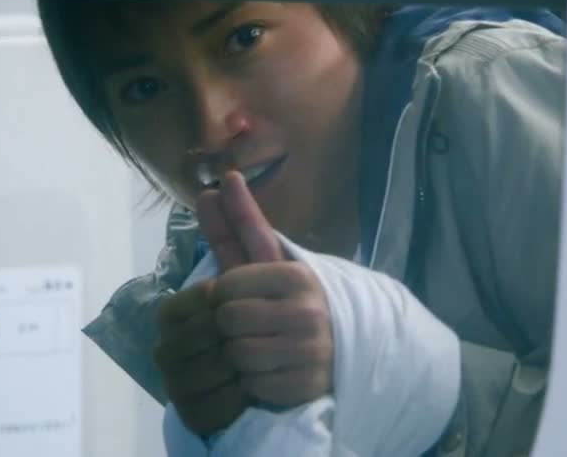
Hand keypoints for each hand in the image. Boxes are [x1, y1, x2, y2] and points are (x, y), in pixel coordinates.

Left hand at [154, 172, 333, 435]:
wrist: (349, 344)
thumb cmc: (293, 299)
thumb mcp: (269, 262)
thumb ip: (242, 223)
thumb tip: (219, 179)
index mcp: (297, 276)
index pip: (224, 286)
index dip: (217, 297)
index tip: (228, 301)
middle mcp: (309, 311)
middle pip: (227, 321)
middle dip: (225, 328)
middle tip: (239, 329)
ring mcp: (313, 351)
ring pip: (239, 356)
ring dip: (238, 357)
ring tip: (254, 349)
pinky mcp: (311, 387)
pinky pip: (256, 387)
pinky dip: (254, 383)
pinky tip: (267, 372)